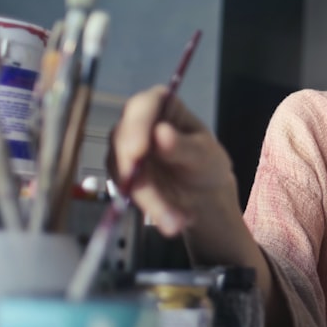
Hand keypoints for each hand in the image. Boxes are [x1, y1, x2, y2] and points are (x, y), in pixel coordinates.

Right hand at [110, 85, 237, 235]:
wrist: (201, 193)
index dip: (136, 127)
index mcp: (161, 104)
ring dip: (146, 199)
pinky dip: (147, 208)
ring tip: (175, 221)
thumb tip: (161, 134)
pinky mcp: (120, 173)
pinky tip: (170, 220)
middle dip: (138, 174)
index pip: (141, 106)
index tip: (138, 152)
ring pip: (121, 171)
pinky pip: (124, 190)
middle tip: (154, 200)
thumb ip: (183, 146)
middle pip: (123, 140)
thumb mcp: (204, 154)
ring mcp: (124, 148)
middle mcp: (136, 122)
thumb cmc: (206, 163)